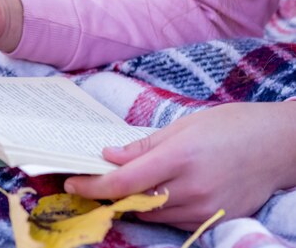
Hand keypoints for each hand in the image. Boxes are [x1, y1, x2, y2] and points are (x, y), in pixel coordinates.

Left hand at [64, 101, 295, 230]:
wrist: (279, 146)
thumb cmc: (230, 126)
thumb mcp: (183, 126)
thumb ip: (144, 146)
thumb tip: (109, 156)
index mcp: (179, 158)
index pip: (123, 181)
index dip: (92, 185)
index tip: (71, 183)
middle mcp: (190, 188)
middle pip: (133, 202)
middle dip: (108, 193)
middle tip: (94, 180)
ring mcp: (204, 208)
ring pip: (151, 214)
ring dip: (132, 202)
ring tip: (128, 183)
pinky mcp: (215, 219)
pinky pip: (174, 220)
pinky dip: (158, 209)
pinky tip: (159, 191)